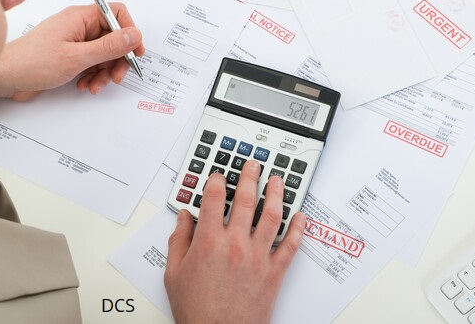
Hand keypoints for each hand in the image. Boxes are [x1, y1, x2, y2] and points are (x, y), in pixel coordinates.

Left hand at [0, 3, 143, 100]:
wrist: (3, 77)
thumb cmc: (30, 62)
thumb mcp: (76, 57)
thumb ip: (108, 47)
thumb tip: (133, 36)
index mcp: (80, 17)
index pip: (116, 13)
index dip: (129, 32)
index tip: (135, 52)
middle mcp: (78, 26)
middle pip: (112, 37)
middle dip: (117, 59)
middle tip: (117, 76)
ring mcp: (73, 41)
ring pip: (102, 54)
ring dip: (104, 72)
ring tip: (95, 85)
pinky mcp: (68, 55)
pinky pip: (90, 63)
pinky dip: (92, 75)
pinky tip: (83, 85)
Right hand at [164, 160, 305, 323]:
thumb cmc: (198, 310)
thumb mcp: (174, 274)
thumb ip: (178, 241)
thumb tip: (183, 218)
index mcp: (209, 242)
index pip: (215, 198)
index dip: (217, 181)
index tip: (219, 176)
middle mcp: (235, 245)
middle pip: (246, 200)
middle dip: (250, 177)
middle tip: (253, 165)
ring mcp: (258, 257)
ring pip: (272, 216)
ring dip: (276, 194)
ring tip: (277, 181)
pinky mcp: (274, 272)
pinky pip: (291, 245)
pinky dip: (298, 229)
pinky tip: (299, 217)